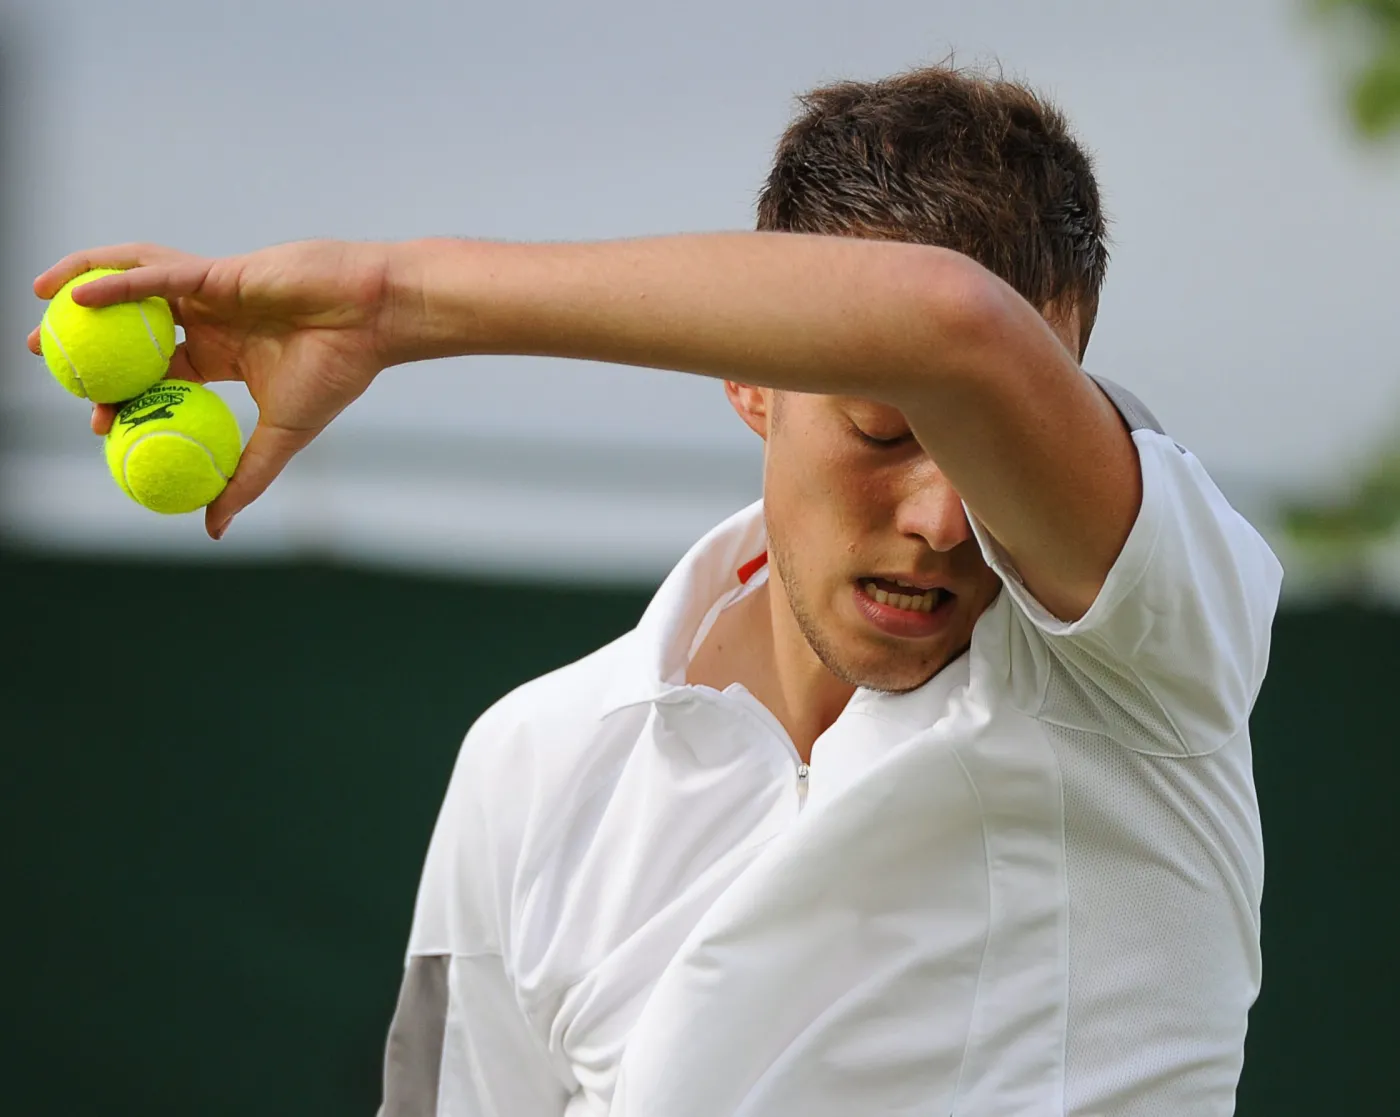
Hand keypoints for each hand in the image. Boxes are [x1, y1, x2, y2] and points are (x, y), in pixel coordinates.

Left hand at [28, 240, 395, 538]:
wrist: (374, 322)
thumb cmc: (338, 373)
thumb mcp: (282, 437)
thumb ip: (246, 479)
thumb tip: (212, 530)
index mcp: (228, 357)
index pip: (163, 374)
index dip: (127, 395)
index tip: (99, 422)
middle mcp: (214, 321)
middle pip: (138, 330)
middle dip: (92, 342)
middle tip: (47, 359)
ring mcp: (213, 292)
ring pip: (136, 288)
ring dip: (85, 290)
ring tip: (39, 301)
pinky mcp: (217, 271)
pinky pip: (156, 276)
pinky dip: (116, 283)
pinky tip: (78, 294)